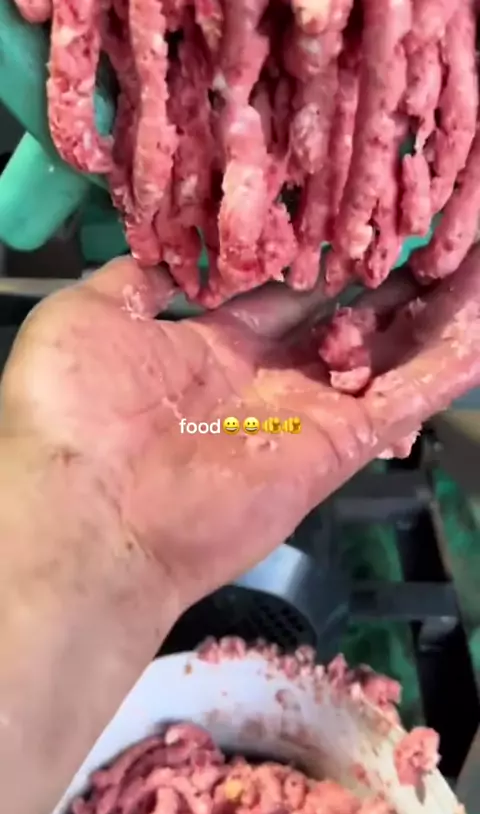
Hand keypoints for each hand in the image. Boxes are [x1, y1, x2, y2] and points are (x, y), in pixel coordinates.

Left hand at [1, 251, 478, 613]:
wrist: (88, 511)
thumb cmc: (74, 410)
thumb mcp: (91, 314)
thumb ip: (145, 277)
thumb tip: (180, 255)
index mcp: (208, 346)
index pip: (280, 293)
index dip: (319, 256)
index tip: (353, 218)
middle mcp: (264, 378)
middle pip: (341, 320)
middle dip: (385, 279)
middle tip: (426, 233)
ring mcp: (305, 415)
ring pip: (385, 353)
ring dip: (431, 312)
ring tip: (470, 262)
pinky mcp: (336, 447)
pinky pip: (404, 397)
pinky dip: (449, 362)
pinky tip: (478, 317)